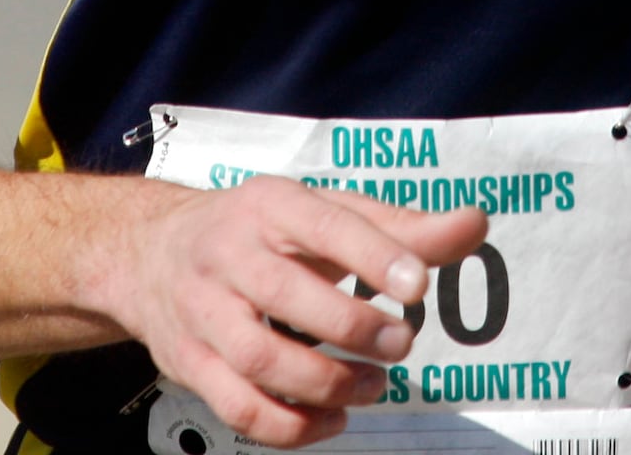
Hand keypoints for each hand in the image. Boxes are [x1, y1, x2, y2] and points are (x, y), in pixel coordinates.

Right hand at [101, 174, 487, 446]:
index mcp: (271, 204)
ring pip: (260, 359)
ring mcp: (203, 311)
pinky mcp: (189, 364)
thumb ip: (401, 227)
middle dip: (353, 327)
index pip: (324, 223)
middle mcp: (230, 252)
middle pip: (286, 293)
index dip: (372, 254)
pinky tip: (334, 419)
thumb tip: (477, 224)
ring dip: (327, 383)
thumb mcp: (324, 212)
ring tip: (374, 386)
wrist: (153, 253)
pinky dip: (292, 426)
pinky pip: (239, 409)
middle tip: (403, 343)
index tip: (419, 284)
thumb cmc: (264, 232)